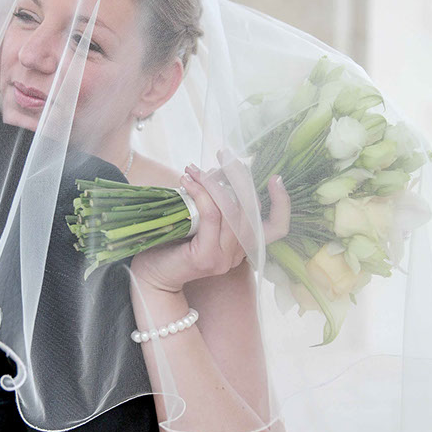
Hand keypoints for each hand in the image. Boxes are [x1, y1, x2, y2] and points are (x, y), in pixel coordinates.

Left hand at [130, 164, 289, 293]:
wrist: (149, 276)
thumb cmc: (169, 245)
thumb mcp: (198, 221)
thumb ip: (214, 203)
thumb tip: (217, 170)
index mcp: (242, 246)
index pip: (276, 228)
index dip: (282, 204)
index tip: (276, 178)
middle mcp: (238, 254)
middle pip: (251, 209)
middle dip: (238, 176)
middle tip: (223, 154)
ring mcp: (225, 258)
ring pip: (231, 209)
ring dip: (212, 182)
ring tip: (193, 169)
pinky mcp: (208, 257)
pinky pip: (212, 215)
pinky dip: (201, 193)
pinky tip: (187, 181)